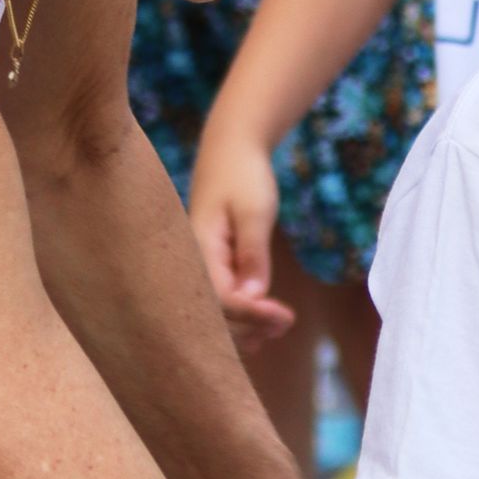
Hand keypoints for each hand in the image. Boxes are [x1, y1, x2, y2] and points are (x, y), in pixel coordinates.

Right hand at [189, 119, 293, 355]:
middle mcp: (192, 262)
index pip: (221, 299)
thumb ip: (252, 254)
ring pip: (215, 311)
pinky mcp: (209, 265)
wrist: (230, 150)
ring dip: (245, 325)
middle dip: (249, 326)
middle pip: (214, 313)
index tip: (285, 316)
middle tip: (286, 323)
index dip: (252, 314)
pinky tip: (261, 325)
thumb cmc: (243, 175)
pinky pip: (219, 298)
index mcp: (198, 248)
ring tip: (278, 328)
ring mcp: (198, 265)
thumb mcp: (254, 211)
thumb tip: (253, 297)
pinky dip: (240, 315)